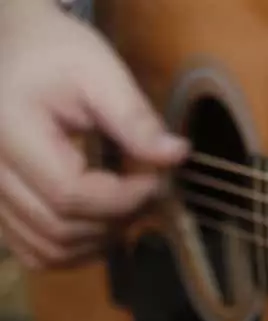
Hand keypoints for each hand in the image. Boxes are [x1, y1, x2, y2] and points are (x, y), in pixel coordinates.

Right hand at [0, 0, 187, 268]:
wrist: (13, 49)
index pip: (70, 193)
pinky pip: (34, 250)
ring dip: (99, 241)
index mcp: (9, 131)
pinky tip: (104, 227)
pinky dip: (74, 250)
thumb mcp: (98, 72)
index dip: (124, 198)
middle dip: (117, 219)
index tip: (158, 180)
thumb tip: (177, 155)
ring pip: (47, 248)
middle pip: (59, 227)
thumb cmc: (53, 53)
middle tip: (152, 195)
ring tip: (131, 209)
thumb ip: (135, 118)